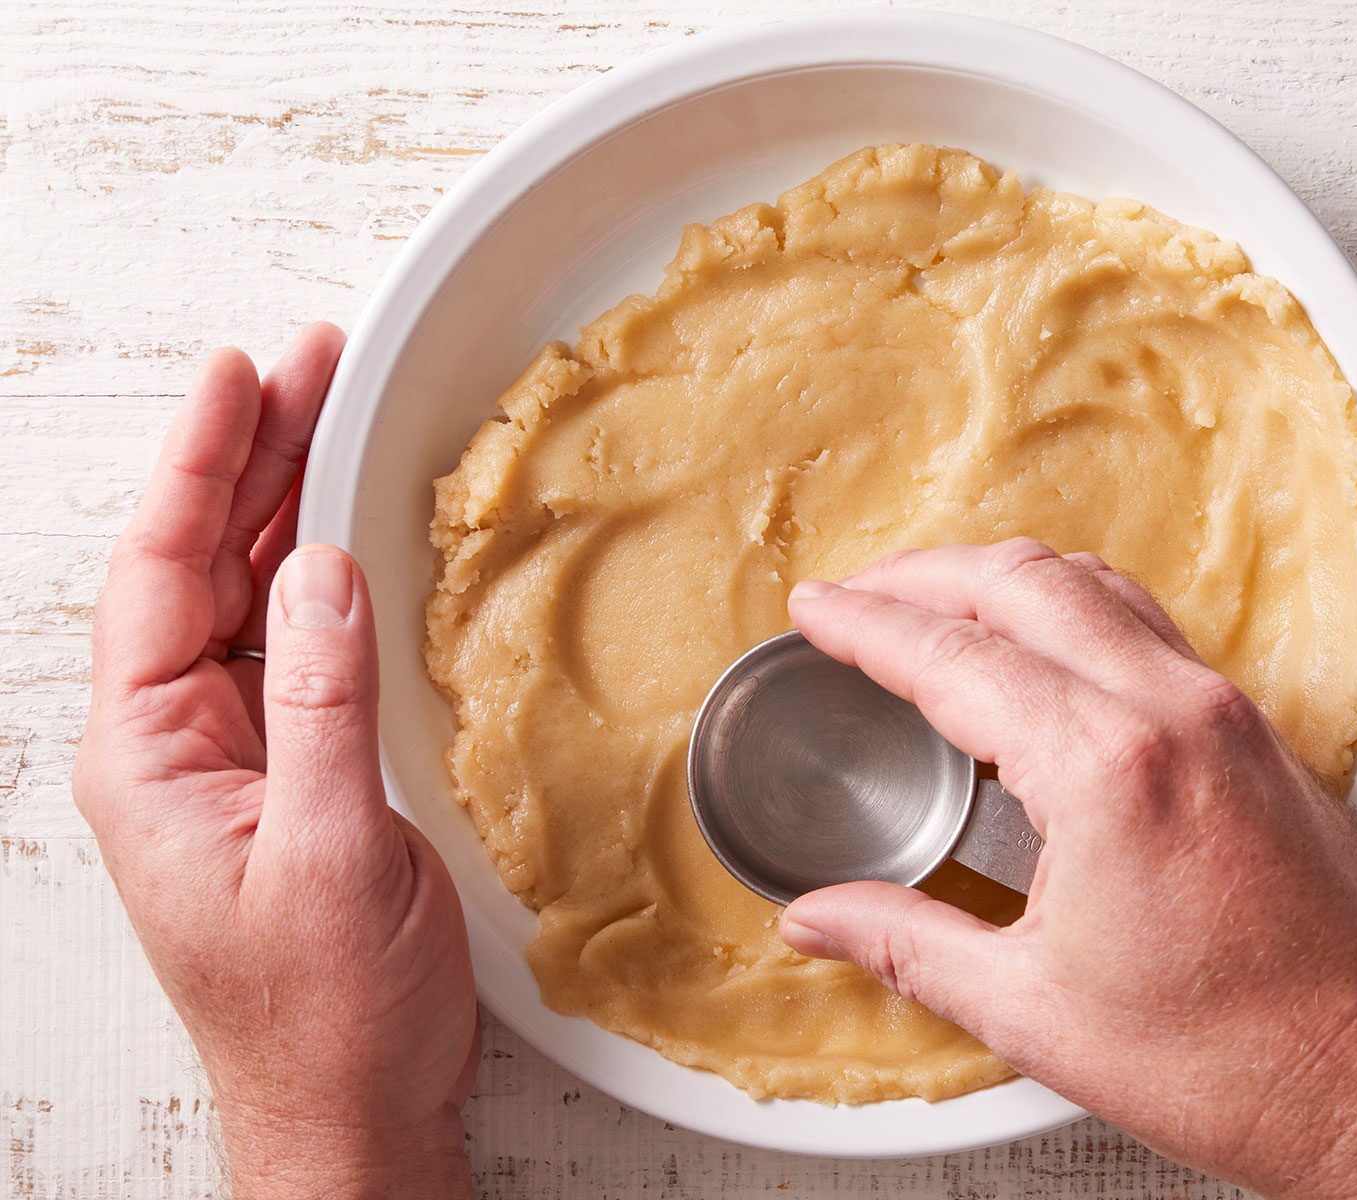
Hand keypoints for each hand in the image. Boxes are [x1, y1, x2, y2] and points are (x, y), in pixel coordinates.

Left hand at [74, 326, 477, 1199]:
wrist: (349, 1109)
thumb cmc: (321, 1015)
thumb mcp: (328, 852)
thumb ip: (321, 702)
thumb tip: (323, 571)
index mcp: (149, 758)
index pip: (158, 573)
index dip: (200, 465)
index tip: (242, 379)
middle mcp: (177, 745)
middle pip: (197, 566)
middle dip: (249, 459)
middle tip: (304, 367)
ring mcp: (232, 757)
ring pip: (244, 598)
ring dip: (283, 506)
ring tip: (323, 416)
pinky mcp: (290, 774)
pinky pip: (294, 648)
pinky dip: (321, 578)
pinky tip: (344, 533)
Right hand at [780, 540, 1356, 1198]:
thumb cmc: (1235, 1059)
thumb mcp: (1033, 1010)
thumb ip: (907, 944)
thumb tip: (819, 920)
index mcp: (1108, 769)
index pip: (955, 657)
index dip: (868, 625)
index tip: (817, 610)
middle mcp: (1176, 714)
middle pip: (1026, 583)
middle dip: (925, 574)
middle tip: (859, 593)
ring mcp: (1229, 715)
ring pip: (1097, 588)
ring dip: (1005, 578)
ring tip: (939, 602)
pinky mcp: (1261, 735)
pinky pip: (1151, 627)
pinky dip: (1075, 610)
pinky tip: (1047, 649)